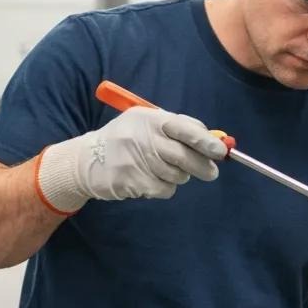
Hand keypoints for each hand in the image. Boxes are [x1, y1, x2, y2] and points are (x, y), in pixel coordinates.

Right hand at [36, 106, 227, 213]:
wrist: (86, 161)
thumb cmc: (126, 140)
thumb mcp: (147, 124)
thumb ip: (180, 129)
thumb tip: (215, 140)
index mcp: (148, 118)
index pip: (183, 128)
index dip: (205, 141)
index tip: (221, 151)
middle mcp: (141, 137)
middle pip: (184, 156)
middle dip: (203, 166)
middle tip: (211, 172)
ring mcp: (135, 160)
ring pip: (177, 175)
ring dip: (178, 176)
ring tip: (161, 169)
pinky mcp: (132, 182)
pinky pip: (164, 189)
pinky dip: (164, 187)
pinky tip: (149, 179)